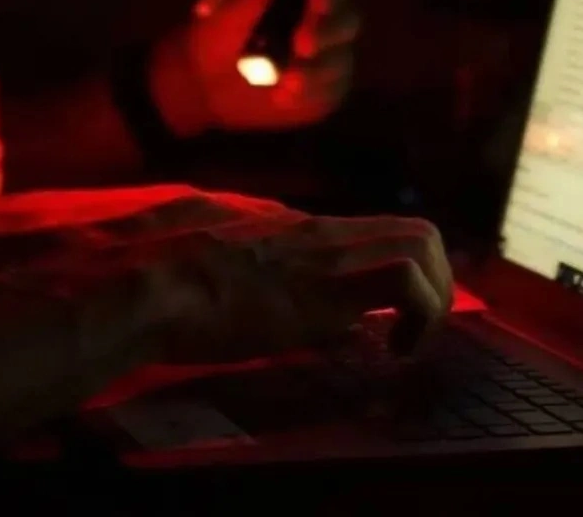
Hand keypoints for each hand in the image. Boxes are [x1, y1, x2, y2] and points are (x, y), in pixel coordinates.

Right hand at [131, 213, 451, 362]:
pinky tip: (396, 353)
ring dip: (434, 297)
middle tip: (414, 331)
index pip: (369, 236)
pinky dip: (420, 316)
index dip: (394, 274)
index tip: (389, 319)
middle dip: (435, 280)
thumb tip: (264, 296)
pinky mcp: (332, 284)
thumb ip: (242, 270)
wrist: (147, 283)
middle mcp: (320, 232)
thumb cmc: (157, 279)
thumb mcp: (206, 264)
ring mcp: (329, 253)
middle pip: (414, 230)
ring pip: (422, 242)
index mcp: (290, 229)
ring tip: (411, 344)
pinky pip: (406, 281)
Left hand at [150, 0, 359, 136]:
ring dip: (317, 69)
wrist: (203, 88)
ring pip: (341, 58)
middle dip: (327, 31)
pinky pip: (331, 90)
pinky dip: (310, 93)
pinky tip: (283, 96)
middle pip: (347, 20)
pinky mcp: (327, 89)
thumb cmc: (215, 40)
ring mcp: (329, 57)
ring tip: (287, 81)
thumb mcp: (223, 14)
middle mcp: (326, 22)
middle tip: (302, 44)